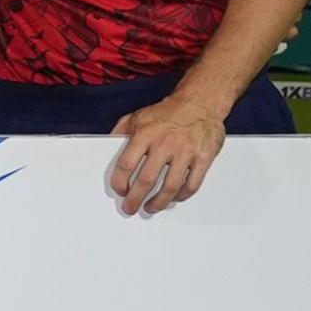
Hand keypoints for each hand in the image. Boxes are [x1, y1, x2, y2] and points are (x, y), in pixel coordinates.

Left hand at [107, 93, 229, 216]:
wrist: (200, 102)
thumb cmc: (167, 112)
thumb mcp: (137, 116)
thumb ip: (121, 132)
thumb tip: (107, 146)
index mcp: (145, 134)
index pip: (127, 164)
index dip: (120, 182)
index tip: (119, 191)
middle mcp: (165, 144)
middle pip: (147, 180)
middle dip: (135, 198)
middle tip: (130, 208)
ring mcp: (186, 152)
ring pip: (170, 186)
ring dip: (158, 202)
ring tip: (150, 208)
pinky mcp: (203, 157)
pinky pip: (192, 183)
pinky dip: (182, 195)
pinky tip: (174, 198)